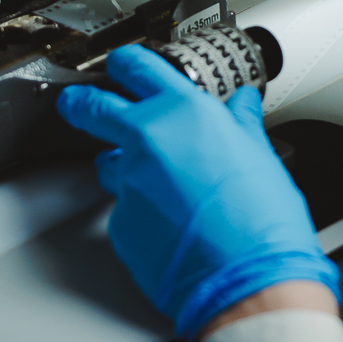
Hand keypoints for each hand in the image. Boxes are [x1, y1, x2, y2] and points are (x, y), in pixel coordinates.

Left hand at [56, 45, 340, 340]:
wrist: (250, 279)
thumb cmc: (263, 221)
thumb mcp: (260, 155)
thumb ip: (241, 123)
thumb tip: (242, 104)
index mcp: (186, 112)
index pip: (138, 67)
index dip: (125, 63)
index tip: (121, 65)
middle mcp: (149, 140)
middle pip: (93, 107)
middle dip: (81, 104)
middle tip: (79, 105)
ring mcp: (128, 183)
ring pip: (107, 164)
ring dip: (122, 167)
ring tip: (157, 187)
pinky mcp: (119, 224)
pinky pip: (123, 210)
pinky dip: (140, 214)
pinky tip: (169, 226)